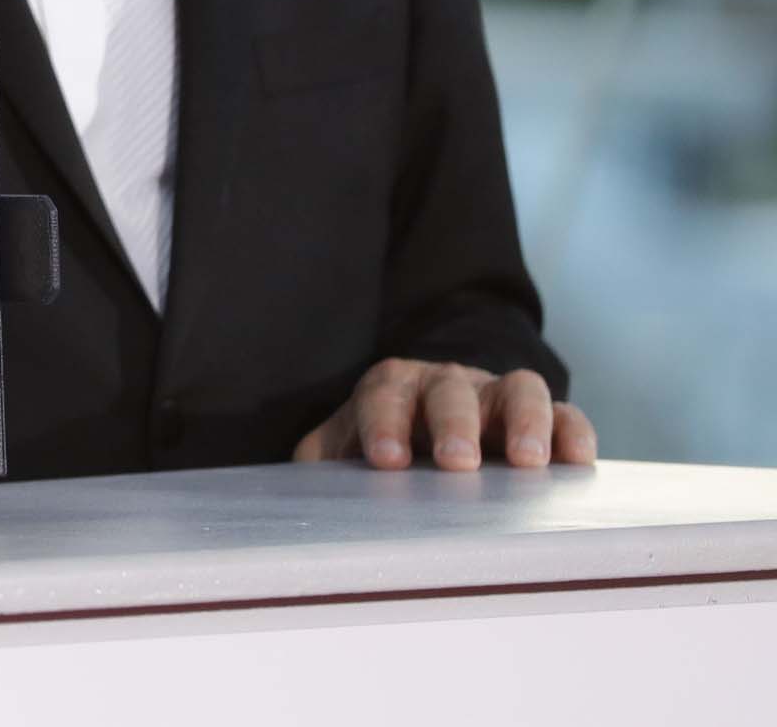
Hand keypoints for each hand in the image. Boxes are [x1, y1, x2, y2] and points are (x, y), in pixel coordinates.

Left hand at [294, 359, 596, 470]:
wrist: (436, 420)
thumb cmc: (386, 442)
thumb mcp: (344, 448)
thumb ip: (322, 462)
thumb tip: (300, 494)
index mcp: (391, 387)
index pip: (383, 396)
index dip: (383, 425)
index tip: (386, 461)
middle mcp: (446, 383)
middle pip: (449, 390)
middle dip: (452, 423)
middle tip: (455, 462)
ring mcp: (498, 396)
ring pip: (518, 388)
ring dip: (524, 421)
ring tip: (526, 462)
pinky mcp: (545, 418)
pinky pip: (566, 415)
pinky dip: (572, 432)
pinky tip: (576, 462)